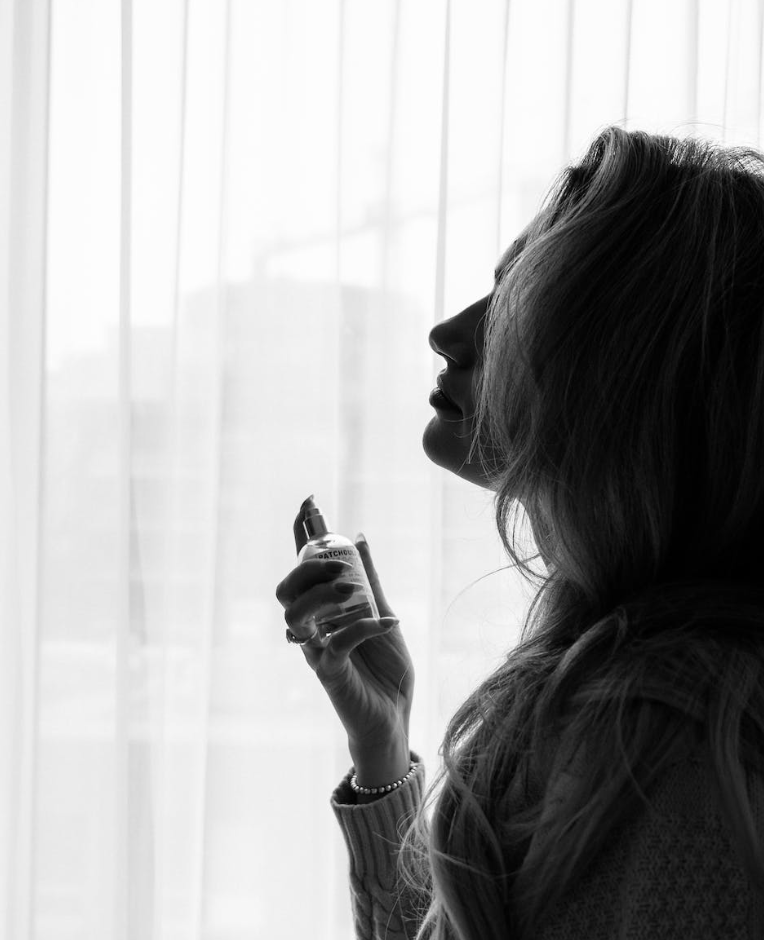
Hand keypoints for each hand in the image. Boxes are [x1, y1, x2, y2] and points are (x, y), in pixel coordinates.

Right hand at [275, 503, 415, 752]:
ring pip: (296, 616)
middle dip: (308, 570)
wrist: (393, 720)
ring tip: (354, 591)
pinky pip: (337, 644)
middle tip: (340, 568)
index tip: (310, 502)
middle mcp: (312, 629)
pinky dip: (363, 627)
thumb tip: (360, 538)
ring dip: (323, 596)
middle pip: (287, 590)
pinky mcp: (329, 674)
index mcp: (322, 611)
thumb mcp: (381, 614)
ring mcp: (316, 652)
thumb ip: (370, 581)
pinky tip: (389, 622)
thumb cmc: (384, 671)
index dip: (301, 534)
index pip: (302, 568)